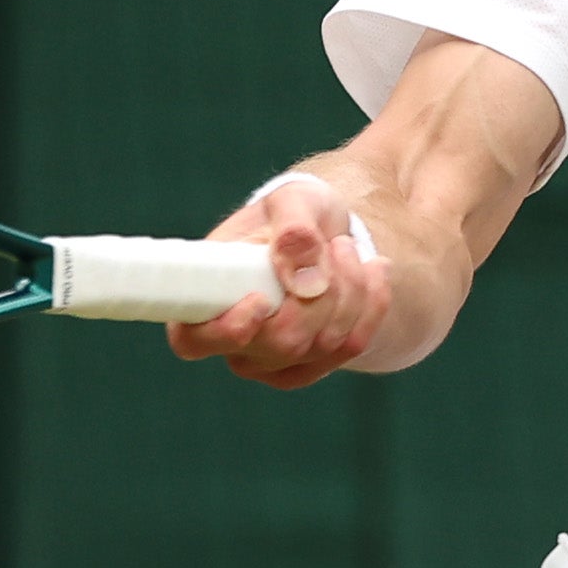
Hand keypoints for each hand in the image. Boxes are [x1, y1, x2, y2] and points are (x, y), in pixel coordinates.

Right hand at [167, 169, 389, 388]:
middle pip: (281, 342)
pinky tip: (375, 272)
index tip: (261, 300)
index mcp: (205, 297)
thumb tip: (304, 282)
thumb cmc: (293, 213)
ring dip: (351, 290)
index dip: (227, 330)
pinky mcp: (311, 366)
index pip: (192, 339)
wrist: (325, 231)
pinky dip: (371, 306)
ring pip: (321, 345)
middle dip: (323, 293)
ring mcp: (272, 360)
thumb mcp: (294, 200)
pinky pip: (349, 347)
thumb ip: (294, 230)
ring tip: (349, 247)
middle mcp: (232, 341)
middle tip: (337, 245)